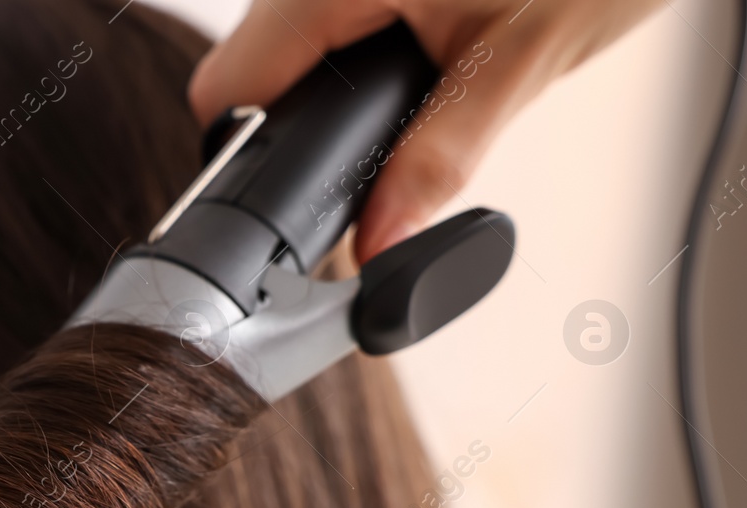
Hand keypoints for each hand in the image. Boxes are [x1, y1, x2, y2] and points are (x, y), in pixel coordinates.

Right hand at [189, 0, 663, 260]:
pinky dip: (359, 44)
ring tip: (416, 90)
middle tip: (382, 149)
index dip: (255, 155)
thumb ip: (435, 163)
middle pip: (254, 63)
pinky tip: (417, 49)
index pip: (229, 87)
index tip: (297, 200)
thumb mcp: (518, 66)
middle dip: (305, 121)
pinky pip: (328, 12)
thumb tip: (377, 245)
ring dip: (331, 80)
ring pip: (287, 34)